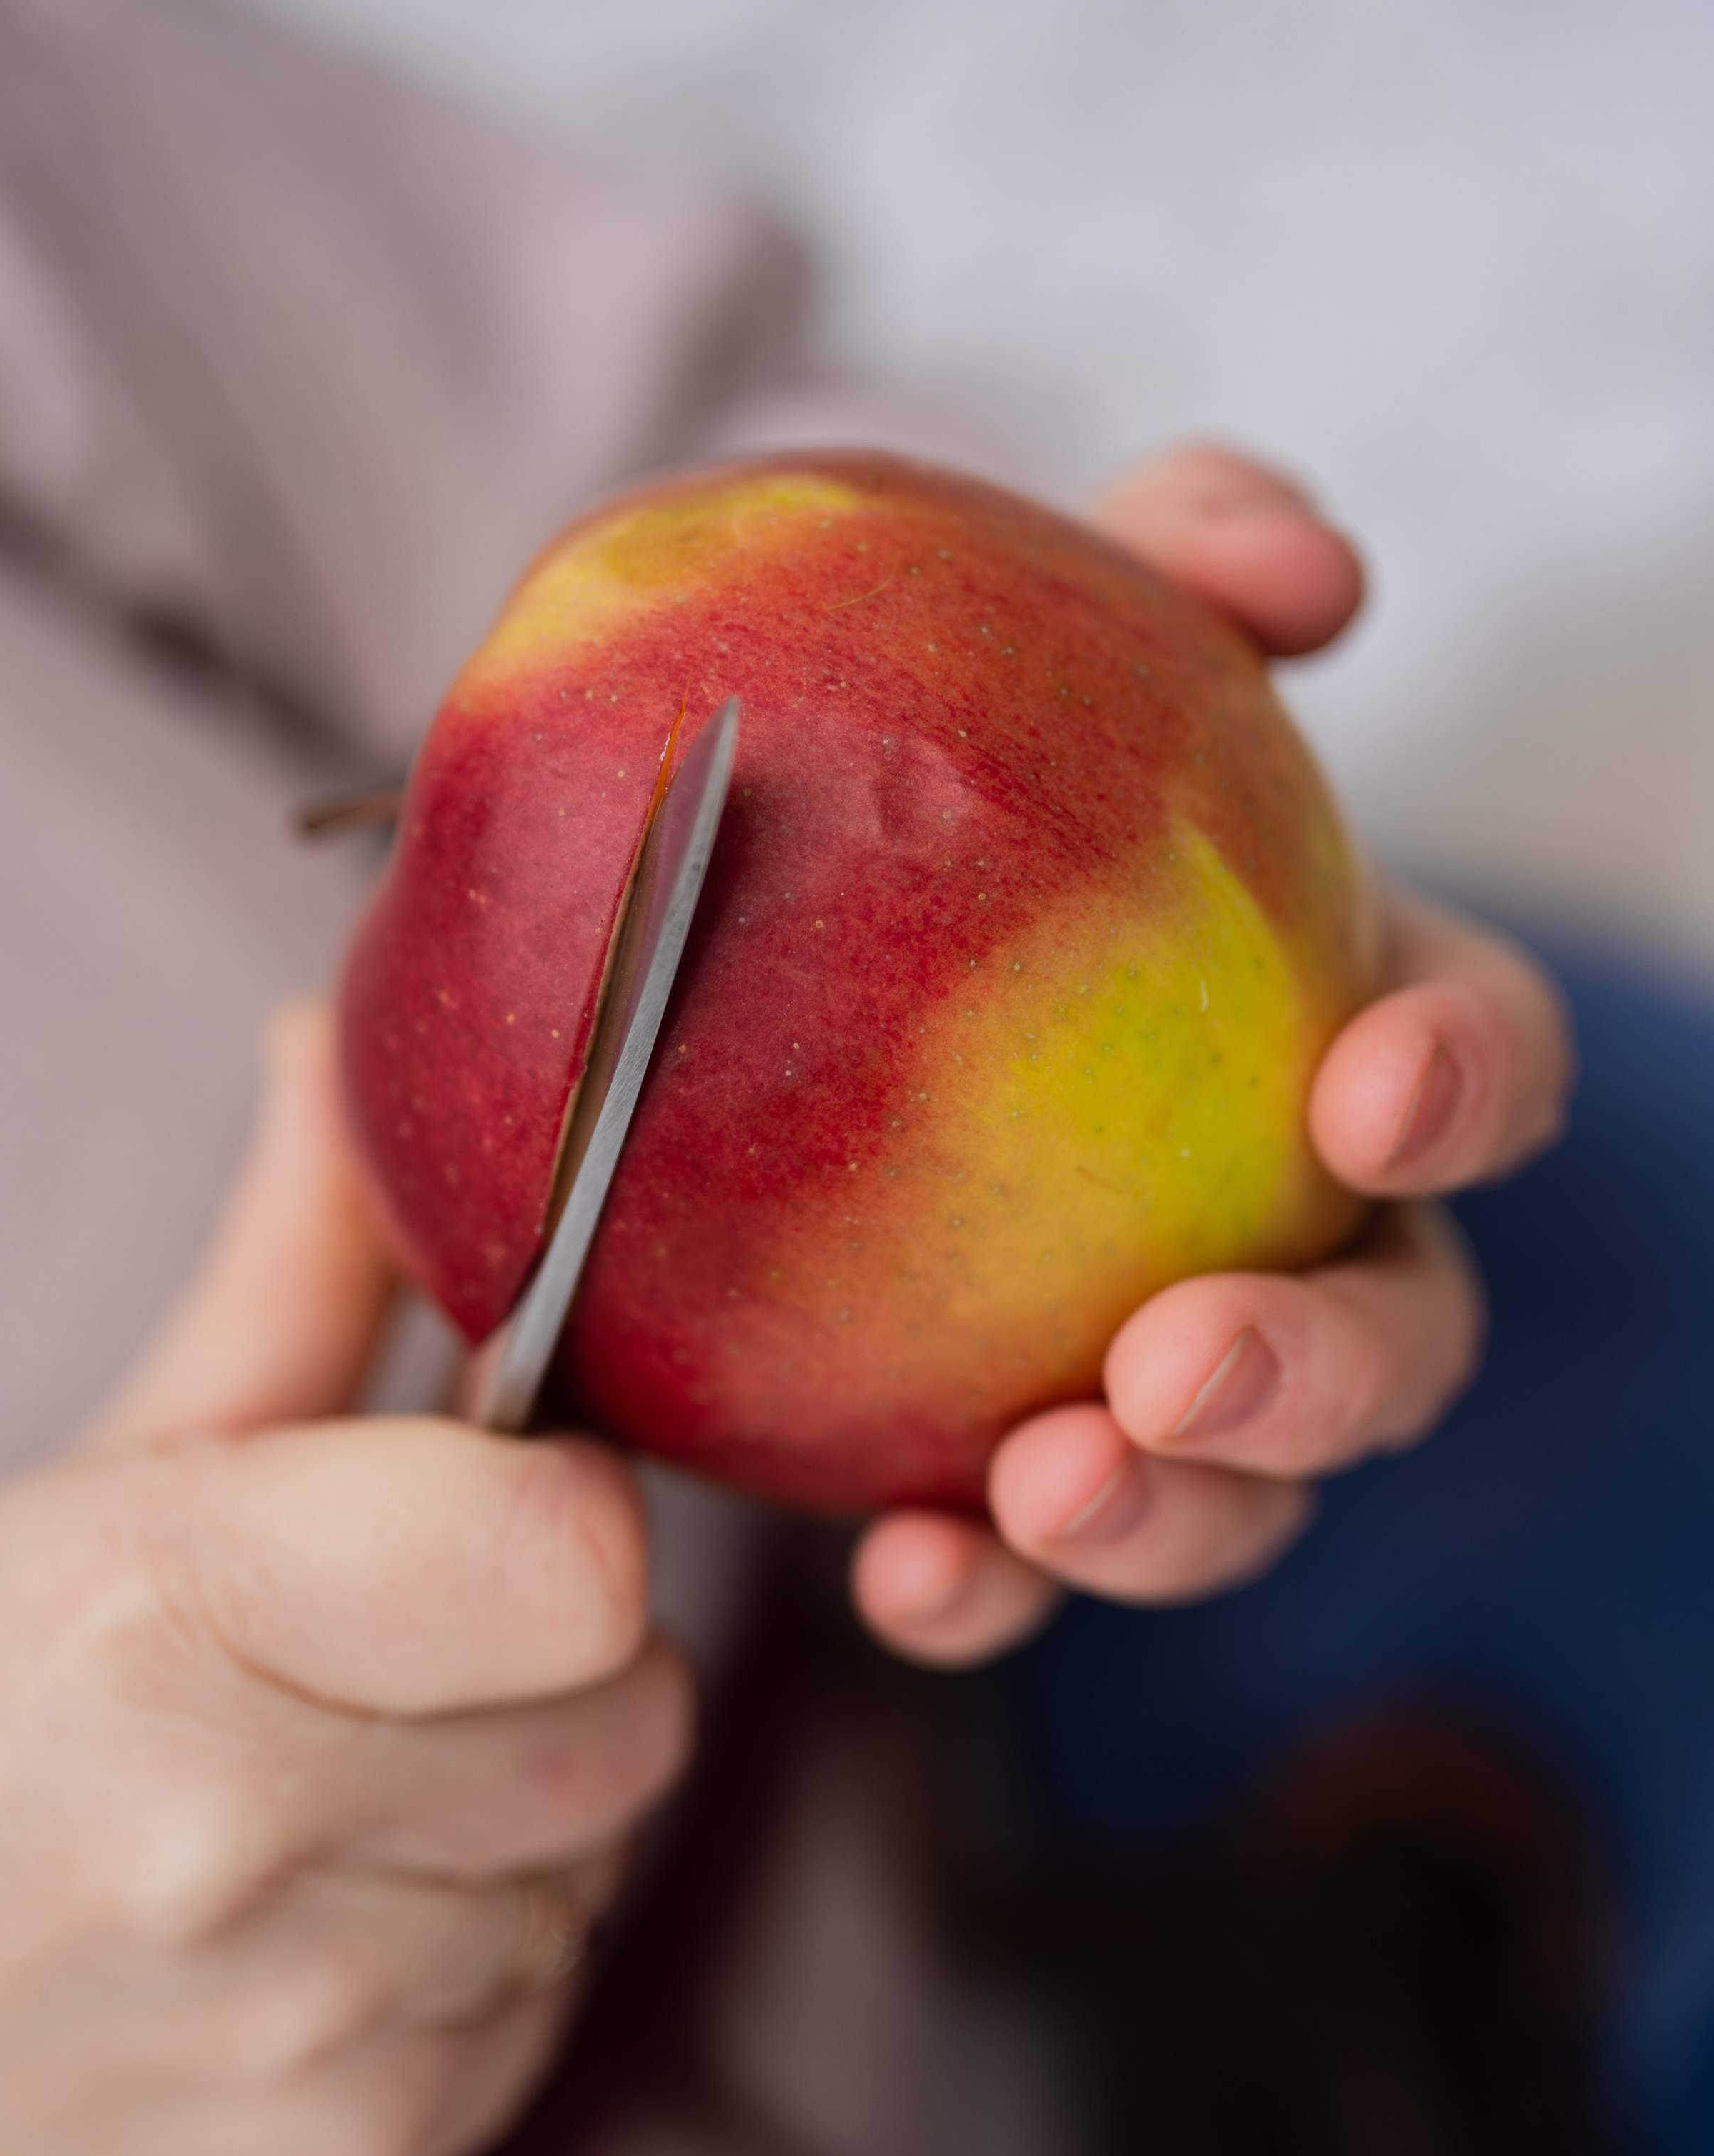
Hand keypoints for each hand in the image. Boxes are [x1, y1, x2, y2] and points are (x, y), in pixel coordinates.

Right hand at [0, 1012, 691, 2155]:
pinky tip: (304, 1952)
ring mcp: (309, 2044)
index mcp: (158, 1621)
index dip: (560, 1526)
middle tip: (379, 1673)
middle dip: (548, 1673)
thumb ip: (278, 1280)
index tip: (475, 1523)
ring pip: (599, 1866)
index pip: (575, 1554)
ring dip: (504, 1828)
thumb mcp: (85, 1491)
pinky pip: (544, 2012)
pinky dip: (461, 1970)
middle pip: (638, 1713)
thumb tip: (356, 1044)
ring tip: (310, 1820)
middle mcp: (236, 1848)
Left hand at [853, 447, 1574, 1665]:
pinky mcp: (995, 1470)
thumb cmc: (913, 765)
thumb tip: (1313, 569)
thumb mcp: (1018, 615)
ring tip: (1041, 1495)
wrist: (701, 927)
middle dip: (1319, 1369)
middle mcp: (1276, 1227)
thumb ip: (1171, 552)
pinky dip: (984, 1587)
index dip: (1462, 1084)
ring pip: (1235, 1493)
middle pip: (1395, 1336)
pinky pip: (1018, 1563)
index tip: (1362, 1095)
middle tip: (1176, 1361)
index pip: (1471, 1062)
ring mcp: (1144, 1373)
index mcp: (1325, 1031)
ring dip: (1173, 1518)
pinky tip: (903, 1575)